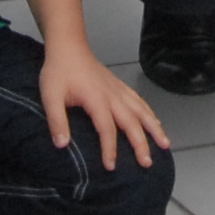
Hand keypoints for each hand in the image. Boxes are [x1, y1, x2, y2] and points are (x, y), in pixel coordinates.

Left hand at [39, 40, 167, 169]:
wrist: (68, 46)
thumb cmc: (58, 71)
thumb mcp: (50, 96)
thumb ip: (56, 121)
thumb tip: (62, 145)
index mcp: (96, 99)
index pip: (106, 128)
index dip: (109, 148)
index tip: (111, 167)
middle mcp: (112, 96)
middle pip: (131, 122)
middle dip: (141, 143)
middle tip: (147, 163)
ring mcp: (119, 90)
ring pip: (142, 110)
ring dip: (154, 128)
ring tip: (165, 144)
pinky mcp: (120, 86)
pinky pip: (140, 101)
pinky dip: (150, 113)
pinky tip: (156, 123)